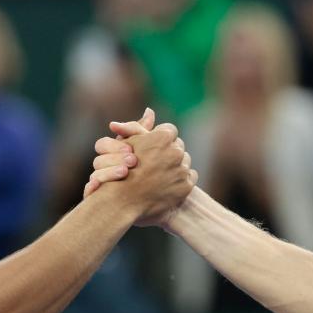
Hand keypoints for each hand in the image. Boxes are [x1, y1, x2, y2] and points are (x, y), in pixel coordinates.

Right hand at [82, 107, 156, 197]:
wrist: (144, 204)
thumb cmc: (145, 172)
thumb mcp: (146, 151)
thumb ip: (144, 134)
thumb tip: (150, 111)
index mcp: (110, 156)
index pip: (103, 145)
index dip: (115, 145)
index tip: (131, 148)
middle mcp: (102, 169)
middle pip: (98, 159)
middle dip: (114, 158)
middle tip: (132, 161)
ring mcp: (98, 184)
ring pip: (94, 175)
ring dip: (108, 173)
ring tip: (125, 172)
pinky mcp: (95, 199)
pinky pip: (88, 192)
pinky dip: (92, 188)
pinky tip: (100, 187)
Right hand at [84, 108, 196, 225]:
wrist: (122, 202)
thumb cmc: (121, 170)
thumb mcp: (127, 144)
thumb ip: (139, 126)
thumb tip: (150, 111)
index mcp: (163, 137)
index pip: (169, 131)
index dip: (159, 140)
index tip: (151, 150)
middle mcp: (175, 151)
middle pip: (178, 146)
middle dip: (168, 153)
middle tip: (154, 164)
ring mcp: (182, 170)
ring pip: (184, 162)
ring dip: (175, 166)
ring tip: (158, 176)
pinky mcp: (186, 186)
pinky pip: (190, 177)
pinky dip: (181, 180)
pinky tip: (166, 185)